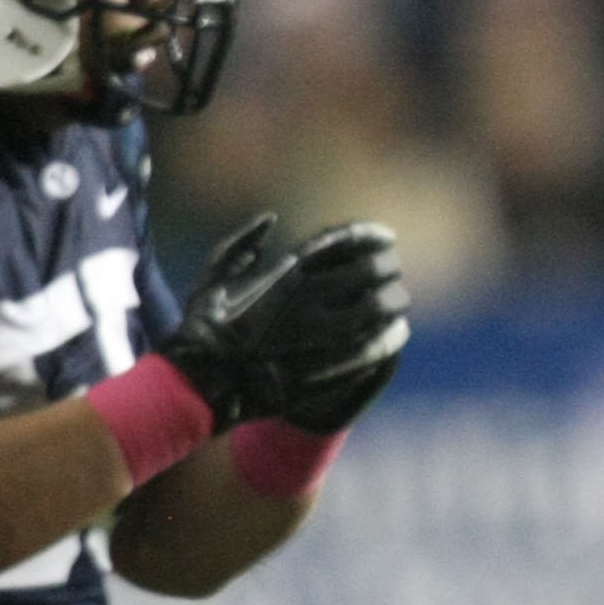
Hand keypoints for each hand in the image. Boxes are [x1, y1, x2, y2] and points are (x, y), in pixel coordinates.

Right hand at [165, 215, 410, 429]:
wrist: (204, 384)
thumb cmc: (204, 328)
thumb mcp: (214, 276)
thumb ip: (241, 243)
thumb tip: (269, 220)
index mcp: (285, 273)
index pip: (342, 243)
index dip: (370, 236)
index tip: (387, 237)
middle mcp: (309, 299)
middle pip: (368, 273)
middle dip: (388, 269)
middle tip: (395, 271)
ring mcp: (320, 335)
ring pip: (377, 311)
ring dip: (394, 303)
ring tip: (400, 302)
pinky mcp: (328, 368)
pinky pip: (372, 348)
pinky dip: (389, 338)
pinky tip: (396, 333)